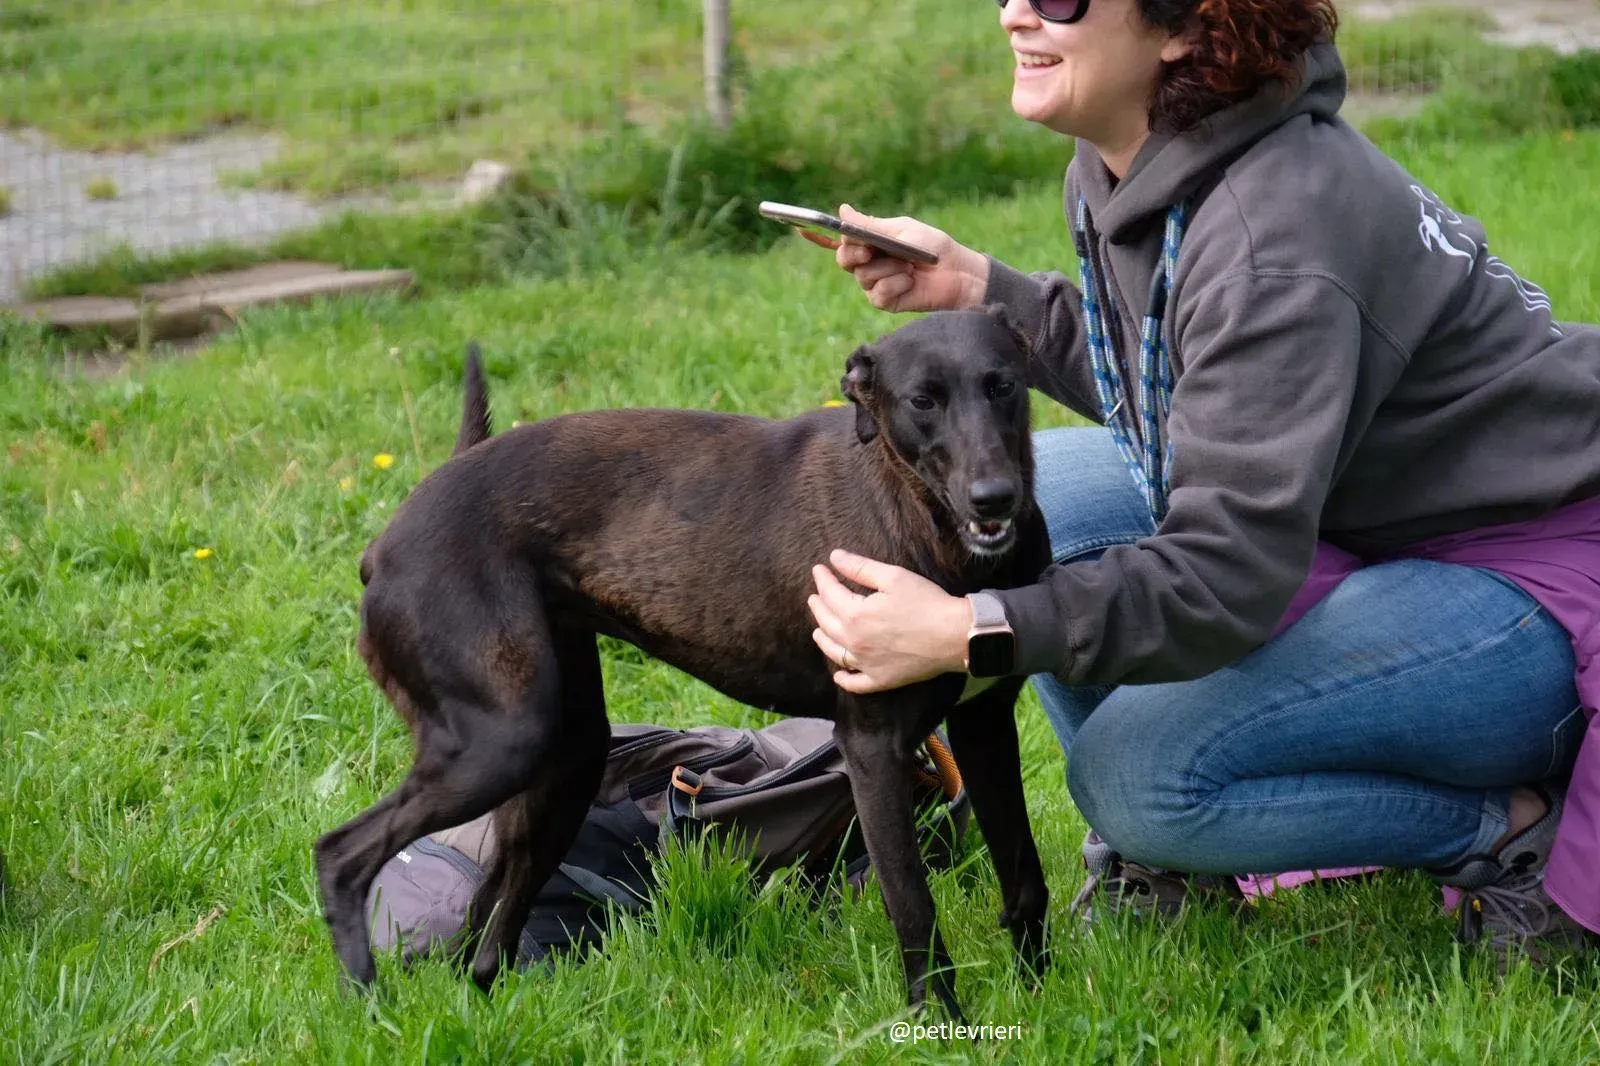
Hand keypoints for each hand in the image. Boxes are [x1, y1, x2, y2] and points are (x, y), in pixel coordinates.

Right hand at [802, 204, 989, 312]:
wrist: (958, 273)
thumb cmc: (934, 247)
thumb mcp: (902, 230)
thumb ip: (871, 226)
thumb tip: (841, 210)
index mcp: (872, 242)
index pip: (841, 240)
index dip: (827, 236)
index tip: (817, 231)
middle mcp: (870, 263)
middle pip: (844, 259)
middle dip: (856, 253)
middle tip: (871, 250)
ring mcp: (876, 283)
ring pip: (863, 276)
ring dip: (887, 268)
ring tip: (909, 265)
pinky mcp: (885, 301)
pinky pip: (878, 292)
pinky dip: (895, 283)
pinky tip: (910, 280)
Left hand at [807, 549, 973, 693]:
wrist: (954, 635)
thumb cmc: (926, 602)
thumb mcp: (893, 577)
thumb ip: (860, 567)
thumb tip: (834, 557)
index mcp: (855, 615)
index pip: (830, 594)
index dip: (823, 579)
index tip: (818, 569)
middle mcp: (854, 642)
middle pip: (826, 623)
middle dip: (818, 606)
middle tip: (815, 596)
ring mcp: (866, 664)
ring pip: (834, 652)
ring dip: (822, 639)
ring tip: (817, 630)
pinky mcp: (881, 680)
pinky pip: (856, 683)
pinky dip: (844, 679)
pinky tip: (839, 675)